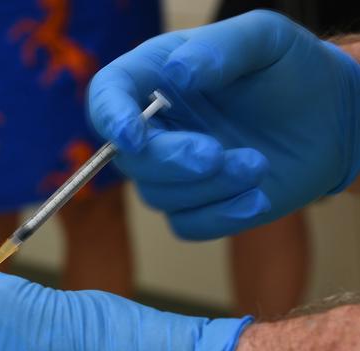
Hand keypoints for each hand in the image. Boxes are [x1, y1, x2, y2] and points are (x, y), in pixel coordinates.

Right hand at [88, 10, 359, 238]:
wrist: (328, 118)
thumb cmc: (290, 70)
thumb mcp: (264, 40)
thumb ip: (221, 49)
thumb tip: (176, 74)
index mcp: (155, 78)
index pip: (107, 96)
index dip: (109, 118)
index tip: (132, 136)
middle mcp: (156, 128)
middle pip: (129, 159)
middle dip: (170, 161)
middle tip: (215, 153)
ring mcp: (174, 171)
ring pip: (158, 196)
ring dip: (209, 186)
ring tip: (258, 164)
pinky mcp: (197, 205)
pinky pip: (186, 226)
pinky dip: (221, 216)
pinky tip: (257, 196)